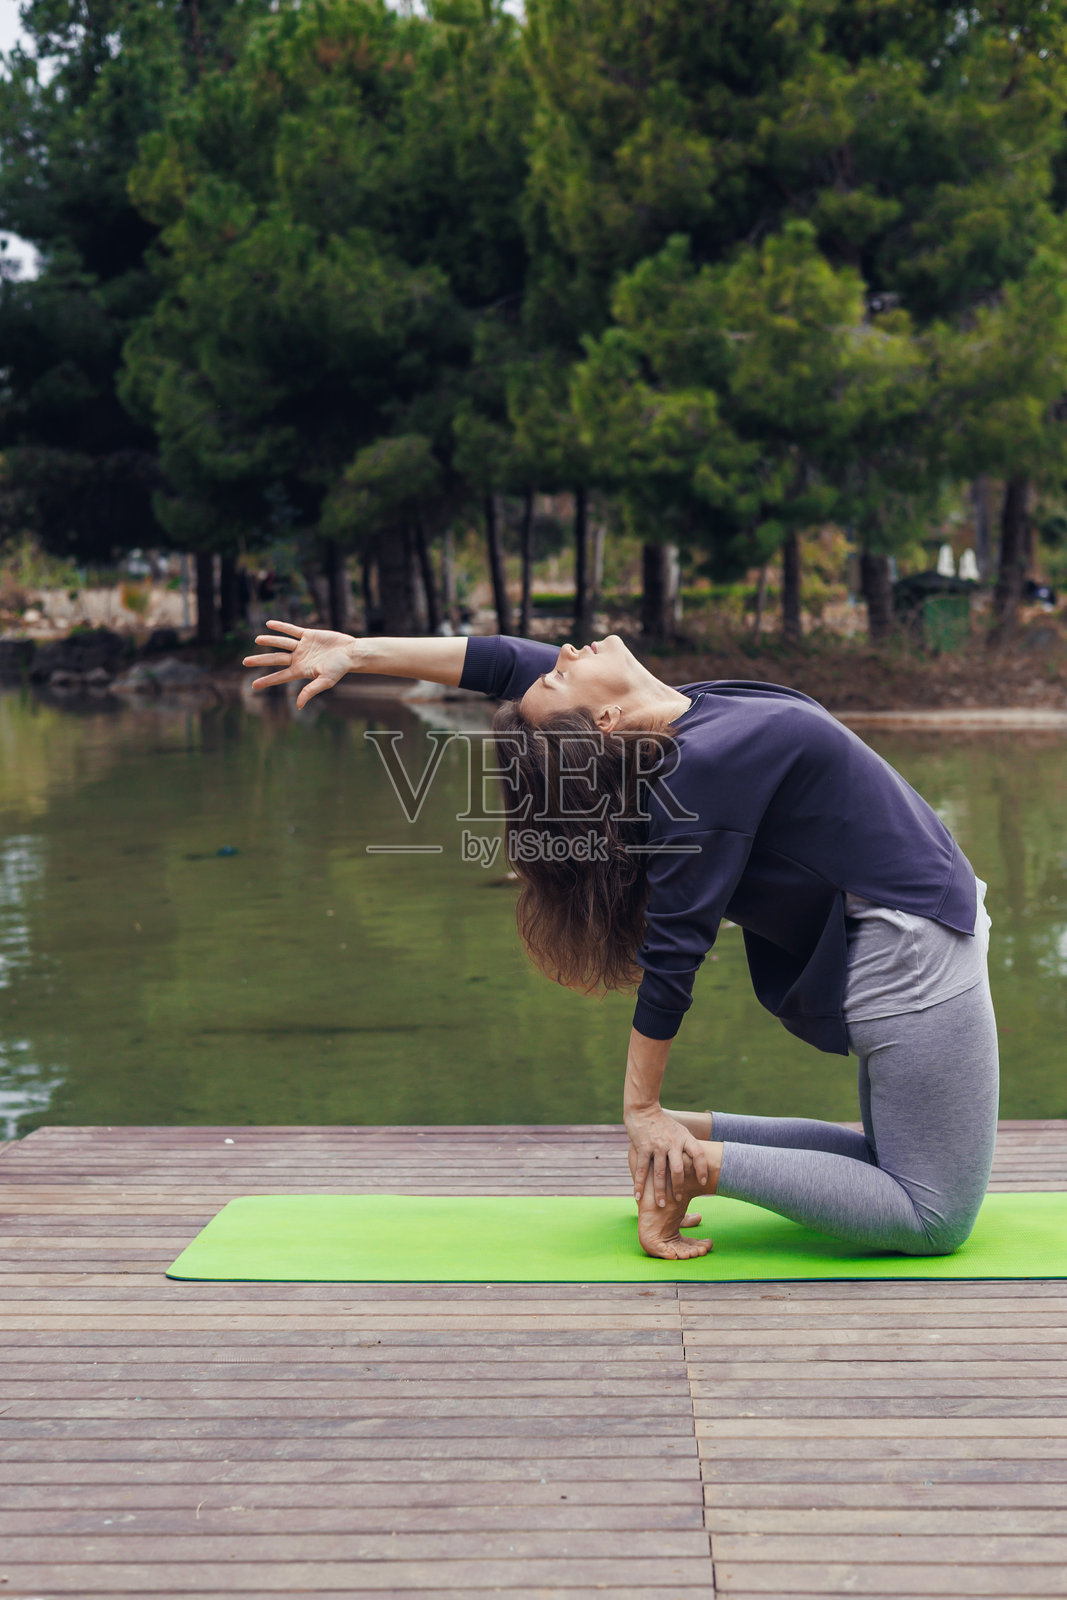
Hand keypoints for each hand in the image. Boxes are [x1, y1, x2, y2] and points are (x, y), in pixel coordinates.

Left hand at [243, 620, 363, 708]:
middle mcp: (299, 658)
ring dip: (269, 641)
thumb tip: (299, 706)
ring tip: (256, 640)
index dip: (266, 680)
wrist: (351, 653)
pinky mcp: (308, 634)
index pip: (280, 676)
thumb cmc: (340, 669)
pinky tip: (269, 624)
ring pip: (282, 643)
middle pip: (276, 659)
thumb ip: (310, 691)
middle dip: (260, 660)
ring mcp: (302, 646)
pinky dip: (281, 627)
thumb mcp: (325, 681)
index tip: (253, 686)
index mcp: (301, 670)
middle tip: (245, 662)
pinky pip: (292, 630)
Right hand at [625, 1105, 709, 1210]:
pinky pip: (642, 1169)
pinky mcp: (642, 1147)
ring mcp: (657, 1145)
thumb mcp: (680, 1131)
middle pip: (678, 1169)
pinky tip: (638, 1196)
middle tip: (677, 1200)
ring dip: (659, 1191)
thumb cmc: (664, 1123)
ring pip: (660, 1173)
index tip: (703, 1182)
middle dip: (678, 1187)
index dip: (703, 1168)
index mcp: (684, 1138)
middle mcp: (672, 1142)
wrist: (644, 1109)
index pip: (699, 1154)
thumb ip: (688, 1145)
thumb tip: (701, 1162)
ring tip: (660, 1204)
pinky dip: (639, 1184)